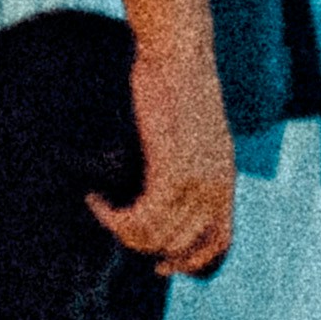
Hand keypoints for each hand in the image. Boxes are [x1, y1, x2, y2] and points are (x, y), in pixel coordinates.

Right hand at [105, 34, 235, 272]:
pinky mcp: (172, 172)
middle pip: (182, 247)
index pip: (219, 243)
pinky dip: (113, 215)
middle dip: (146, 249)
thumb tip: (159, 180)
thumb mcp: (193, 131)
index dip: (190, 262)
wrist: (179, 54)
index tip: (162, 265)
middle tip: (117, 229)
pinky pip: (142, 217)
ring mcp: (197, 182)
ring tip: (101, 208)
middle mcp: (216, 188)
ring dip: (122, 229)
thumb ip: (185, 161)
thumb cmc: (179, 82)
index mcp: (225, 180)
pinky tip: (95, 197)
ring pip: (157, 236)